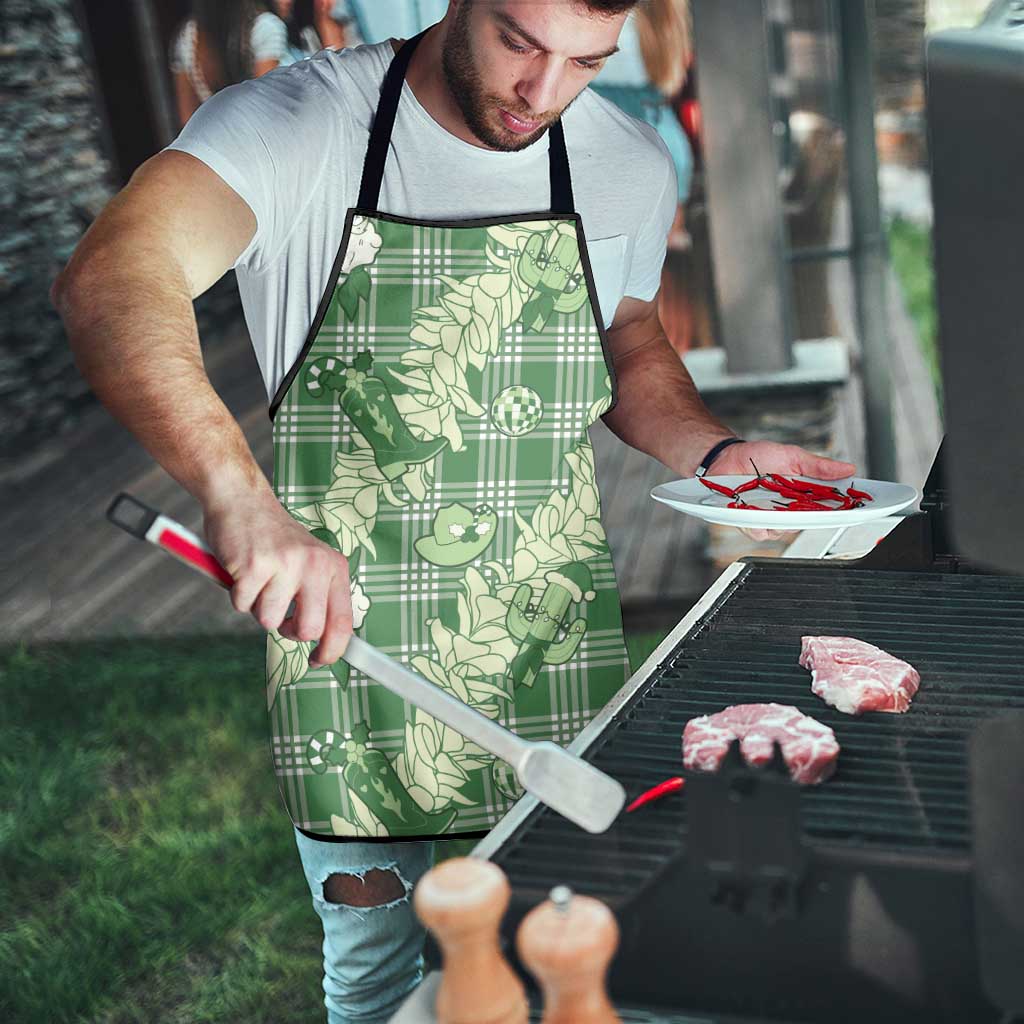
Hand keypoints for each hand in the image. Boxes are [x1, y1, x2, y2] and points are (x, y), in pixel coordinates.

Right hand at [203, 488, 351, 666]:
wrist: (242, 500)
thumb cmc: (274, 538)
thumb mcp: (310, 561)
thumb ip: (319, 595)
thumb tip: (325, 642)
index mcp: (334, 566)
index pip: (343, 621)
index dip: (333, 650)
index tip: (320, 660)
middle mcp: (315, 565)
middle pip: (308, 630)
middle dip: (289, 631)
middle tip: (280, 615)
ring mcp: (285, 564)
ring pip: (270, 621)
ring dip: (258, 607)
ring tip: (259, 580)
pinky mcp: (254, 566)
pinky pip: (242, 606)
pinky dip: (238, 595)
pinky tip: (243, 571)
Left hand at [709, 441, 856, 542]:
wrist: (726, 457)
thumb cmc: (758, 456)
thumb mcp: (792, 456)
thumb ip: (818, 466)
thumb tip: (848, 468)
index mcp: (803, 495)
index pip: (828, 507)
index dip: (843, 510)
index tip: (856, 508)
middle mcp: (789, 510)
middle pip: (808, 523)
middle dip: (812, 517)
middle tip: (812, 506)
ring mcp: (769, 518)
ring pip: (784, 531)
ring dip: (781, 519)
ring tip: (775, 503)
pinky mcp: (750, 523)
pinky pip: (759, 532)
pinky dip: (758, 524)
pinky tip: (754, 512)